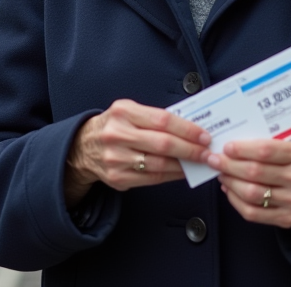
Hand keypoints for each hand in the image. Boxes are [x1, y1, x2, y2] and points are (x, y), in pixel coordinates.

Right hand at [64, 99, 210, 206]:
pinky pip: (151, 179)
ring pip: (159, 164)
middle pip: (163, 144)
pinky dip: (171, 176)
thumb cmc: (115, 125)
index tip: (204, 135)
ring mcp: (115, 158)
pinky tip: (182, 172)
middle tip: (207, 152)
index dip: (187, 129)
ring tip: (198, 163)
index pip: (163, 120)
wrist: (83, 146)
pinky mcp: (116, 178)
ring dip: (184, 165)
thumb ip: (155, 118)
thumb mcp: (129, 111)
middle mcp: (117, 134)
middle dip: (190, 149)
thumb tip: (191, 128)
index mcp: (123, 112)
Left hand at [210, 139, 290, 228]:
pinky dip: (236, 201)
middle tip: (215, 160)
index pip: (266, 151)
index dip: (242, 149)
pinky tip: (230, 190)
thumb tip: (236, 147)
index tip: (227, 147)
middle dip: (229, 165)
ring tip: (222, 174)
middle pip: (255, 173)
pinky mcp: (287, 219)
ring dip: (230, 183)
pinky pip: (254, 213)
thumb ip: (272, 144)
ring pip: (252, 194)